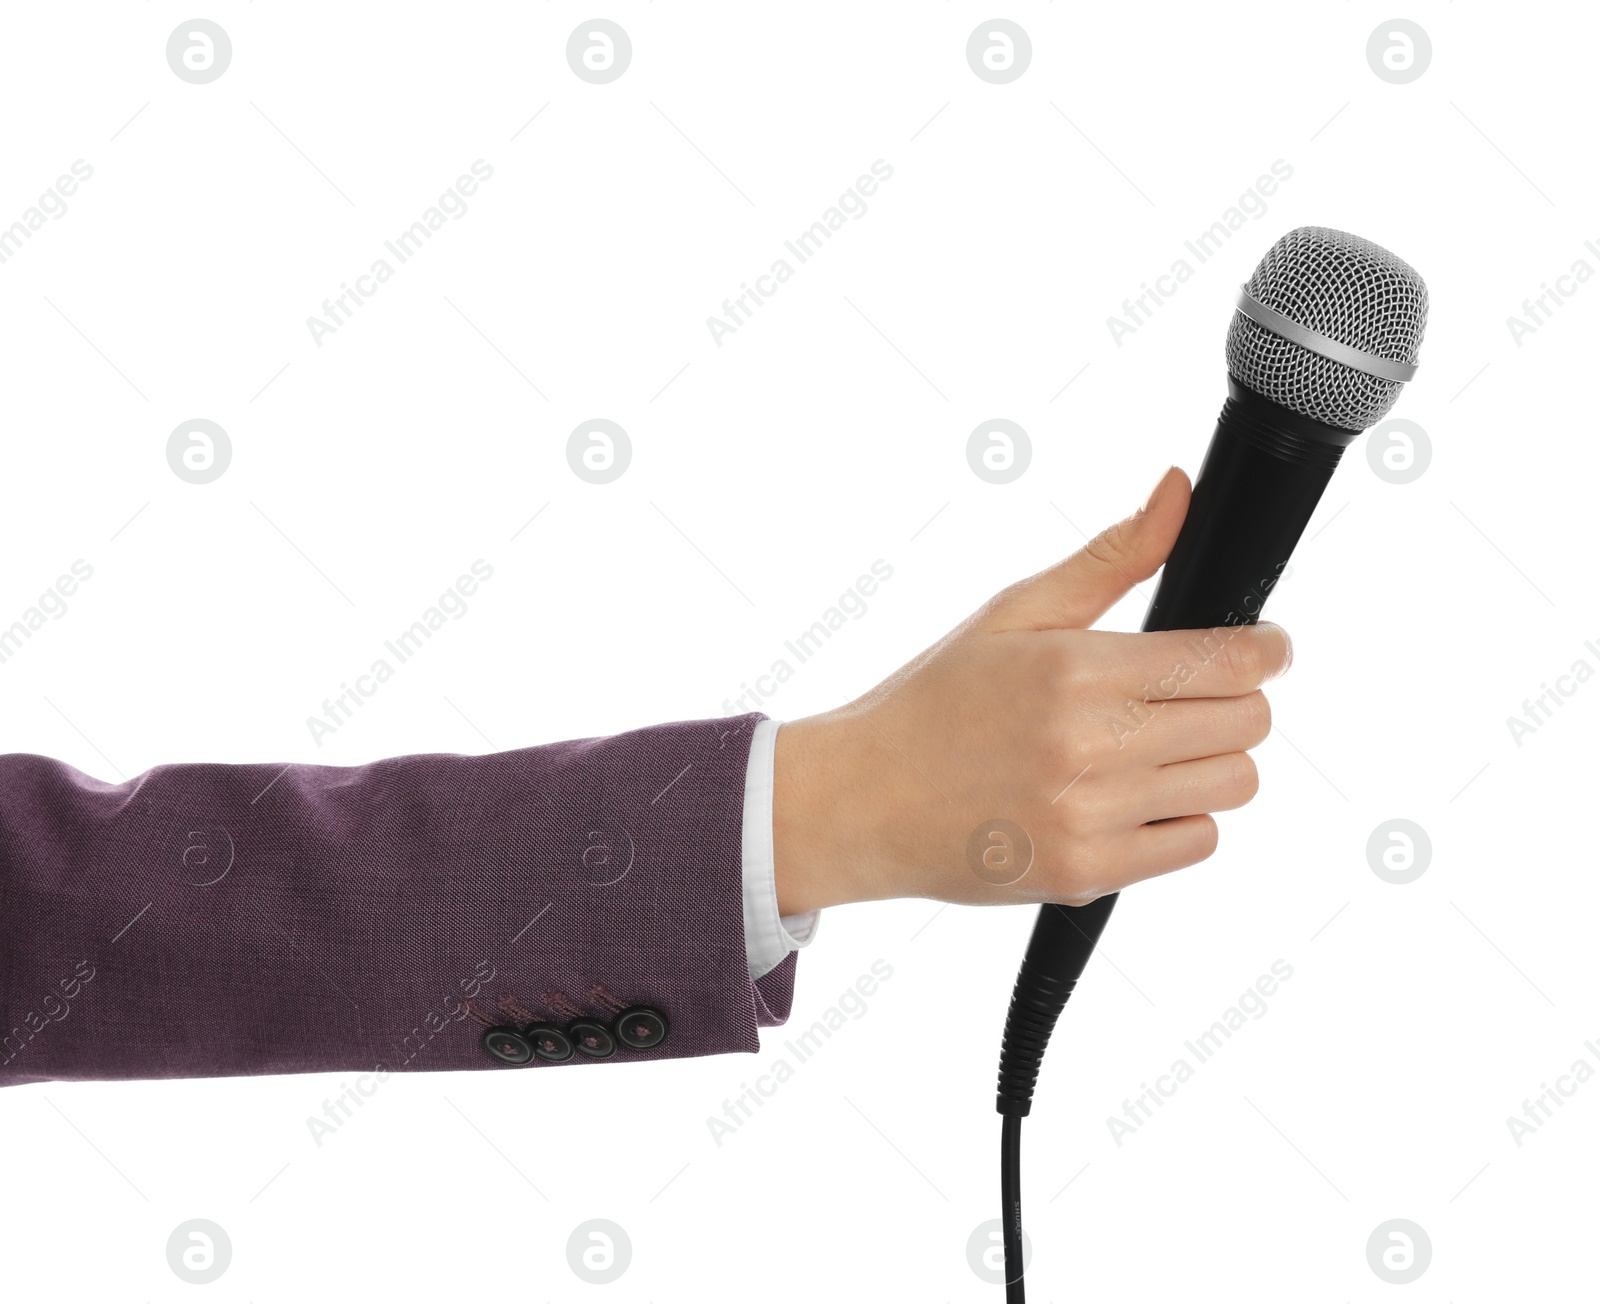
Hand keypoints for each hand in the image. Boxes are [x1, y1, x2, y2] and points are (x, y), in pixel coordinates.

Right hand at [772, 466, 1291, 914]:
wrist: (860, 802)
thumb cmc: (933, 701)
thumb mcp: (1012, 613)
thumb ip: (1110, 557)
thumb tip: (1178, 491)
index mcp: (1075, 668)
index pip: (1231, 660)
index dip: (1266, 649)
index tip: (1266, 647)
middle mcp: (1089, 746)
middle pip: (1247, 723)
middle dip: (1236, 701)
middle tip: (1195, 697)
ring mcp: (1091, 818)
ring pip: (1233, 784)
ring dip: (1211, 761)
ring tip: (1156, 748)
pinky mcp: (1088, 874)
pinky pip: (1197, 843)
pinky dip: (1179, 819)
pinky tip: (1131, 797)